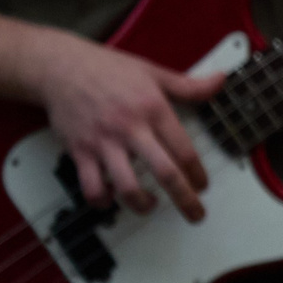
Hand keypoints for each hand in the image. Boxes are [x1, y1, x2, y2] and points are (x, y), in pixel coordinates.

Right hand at [32, 35, 224, 219]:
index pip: (184, 149)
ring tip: (151, 206)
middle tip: (195, 214)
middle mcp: (131, 129)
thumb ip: (188, 85)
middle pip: (164, 172)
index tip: (203, 185)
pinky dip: (102, 200)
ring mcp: (104, 143)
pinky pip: (91, 186)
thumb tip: (220, 80)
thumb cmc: (109, 70)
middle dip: (184, 198)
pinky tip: (111, 198)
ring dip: (143, 204)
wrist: (62, 68)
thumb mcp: (154, 73)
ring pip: (127, 186)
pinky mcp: (80, 152)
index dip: (197, 172)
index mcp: (153, 109)